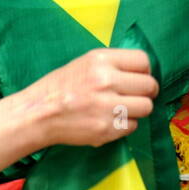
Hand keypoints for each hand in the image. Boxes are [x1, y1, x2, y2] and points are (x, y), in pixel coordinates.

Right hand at [23, 48, 157, 147]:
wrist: (38, 114)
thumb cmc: (60, 87)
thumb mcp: (85, 63)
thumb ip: (113, 64)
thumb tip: (142, 72)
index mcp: (101, 60)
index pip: (143, 61)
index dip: (144, 70)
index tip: (139, 77)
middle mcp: (106, 80)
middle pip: (150, 85)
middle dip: (146, 91)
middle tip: (135, 95)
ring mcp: (108, 106)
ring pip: (146, 107)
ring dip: (138, 109)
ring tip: (122, 108)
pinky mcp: (107, 129)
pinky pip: (133, 126)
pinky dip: (125, 125)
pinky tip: (109, 120)